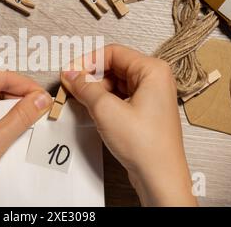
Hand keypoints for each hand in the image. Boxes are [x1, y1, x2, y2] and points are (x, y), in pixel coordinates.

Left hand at [0, 70, 51, 205]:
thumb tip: (40, 100)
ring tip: (29, 117)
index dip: (27, 86)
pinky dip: (0, 114)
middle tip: (40, 107)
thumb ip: (21, 117)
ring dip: (11, 106)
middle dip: (20, 96)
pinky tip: (11, 124)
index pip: (2, 77)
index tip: (44, 97)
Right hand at [61, 44, 196, 206]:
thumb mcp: (106, 110)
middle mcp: (155, 80)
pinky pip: (120, 97)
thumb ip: (85, 87)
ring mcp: (150, 96)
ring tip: (81, 100)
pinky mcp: (144, 111)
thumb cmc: (146, 145)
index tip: (70, 72)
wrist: (160, 177)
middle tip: (72, 86)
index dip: (88, 61)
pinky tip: (93, 109)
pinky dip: (104, 100)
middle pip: (114, 67)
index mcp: (152, 70)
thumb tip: (71, 75)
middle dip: (91, 77)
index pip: (112, 52)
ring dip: (96, 90)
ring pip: (115, 82)